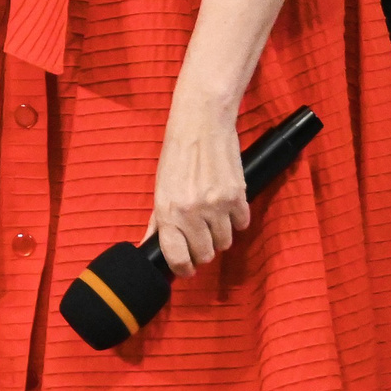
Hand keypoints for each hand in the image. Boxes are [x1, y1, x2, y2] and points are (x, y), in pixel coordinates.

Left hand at [149, 95, 247, 276]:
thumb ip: (157, 220)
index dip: (183, 268)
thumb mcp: (160, 186)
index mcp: (168, 211)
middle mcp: (192, 212)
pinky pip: (242, 224)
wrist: (201, 123)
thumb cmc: (177, 153)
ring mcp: (218, 206)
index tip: (185, 267)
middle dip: (202, 250)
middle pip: (206, 255)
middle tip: (199, 237)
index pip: (178, 258)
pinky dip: (236, 219)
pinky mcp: (238, 197)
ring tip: (212, 217)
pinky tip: (227, 206)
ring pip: (225, 242)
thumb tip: (148, 244)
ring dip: (219, 235)